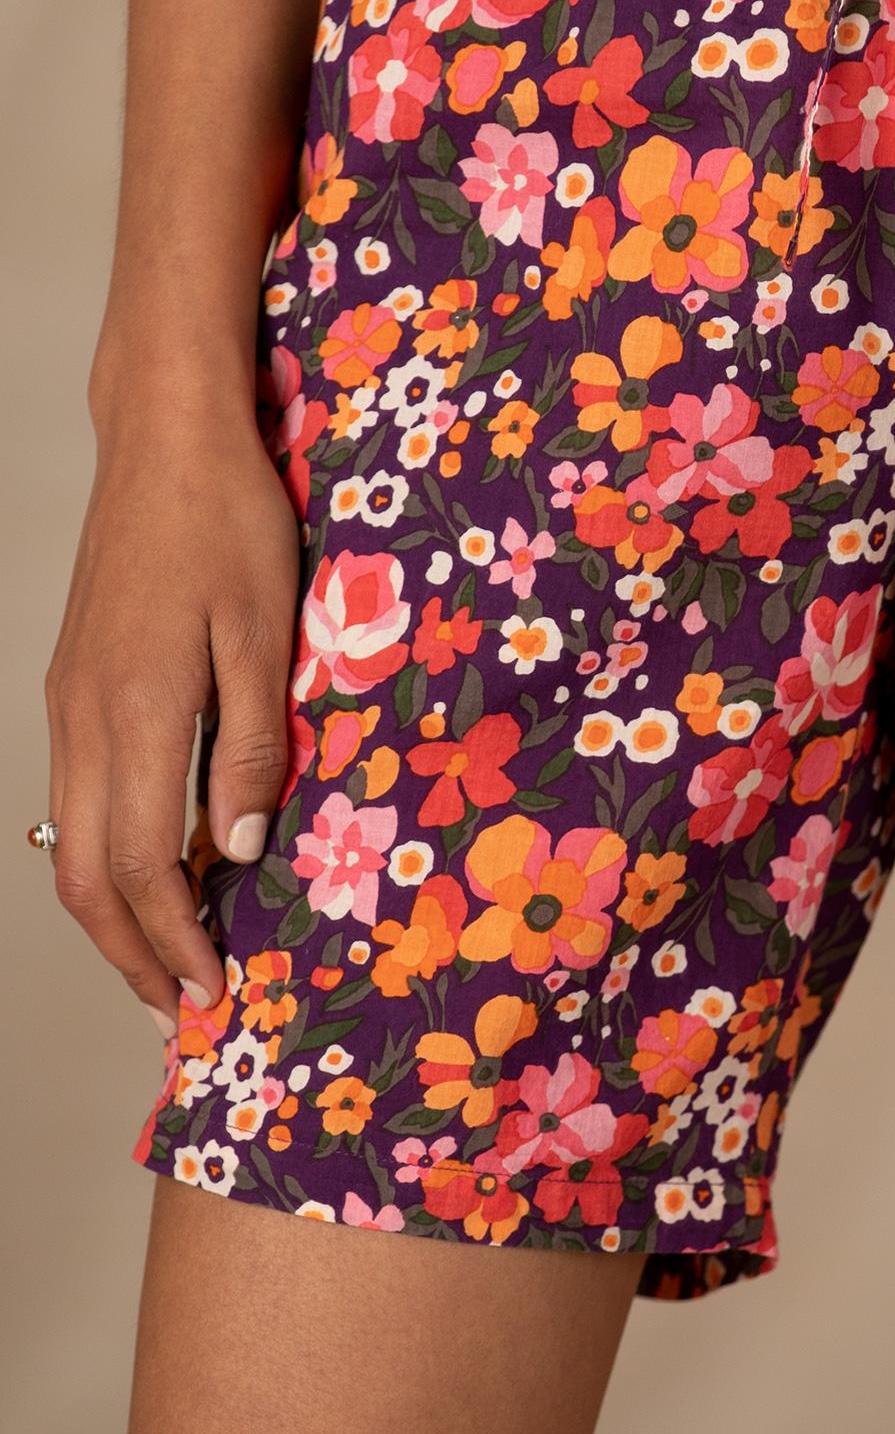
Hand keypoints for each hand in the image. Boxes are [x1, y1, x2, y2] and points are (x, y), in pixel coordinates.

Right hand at [44, 411, 298, 1037]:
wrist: (165, 442)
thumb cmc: (230, 525)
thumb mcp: (266, 631)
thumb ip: (252, 742)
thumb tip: (240, 848)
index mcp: (134, 712)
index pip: (141, 866)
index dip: (173, 941)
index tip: (212, 996)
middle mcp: (83, 719)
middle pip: (87, 875)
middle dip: (131, 954)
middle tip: (180, 1011)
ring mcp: (69, 702)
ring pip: (69, 842)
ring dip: (116, 913)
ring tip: (168, 960)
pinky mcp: (74, 683)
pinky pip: (77, 797)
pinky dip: (109, 855)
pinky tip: (157, 870)